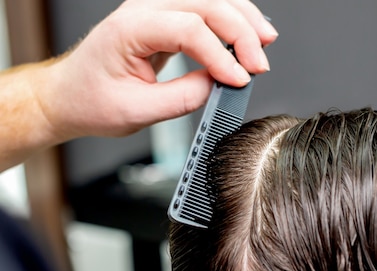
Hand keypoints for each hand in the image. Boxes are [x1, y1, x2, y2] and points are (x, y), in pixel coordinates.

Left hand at [37, 0, 277, 140]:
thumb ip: (182, 98)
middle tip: (259, 64)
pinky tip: (247, 37)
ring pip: (211, 1)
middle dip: (241, 32)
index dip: (220, 55)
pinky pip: (206, 13)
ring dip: (242, 21)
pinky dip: (231, 24)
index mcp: (131, 27)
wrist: (70, 95)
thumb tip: (217, 87)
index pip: (188, 28)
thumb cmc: (91, 100)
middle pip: (207, 4)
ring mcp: (156, 11)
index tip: (239, 80)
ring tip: (264, 44)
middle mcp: (145, 9)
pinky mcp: (167, 21)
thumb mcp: (136, 111)